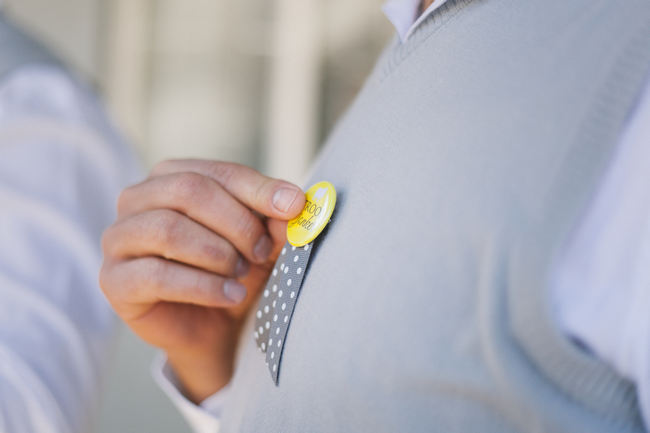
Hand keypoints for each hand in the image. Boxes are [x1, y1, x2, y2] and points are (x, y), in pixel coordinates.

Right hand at [99, 159, 304, 402]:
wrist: (215, 327)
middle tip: (262, 252)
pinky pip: (156, 274)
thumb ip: (275, 218)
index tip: (294, 207)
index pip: (218, 172)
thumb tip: (293, 203)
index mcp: (171, 176)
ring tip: (242, 273)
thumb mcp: (262, 240)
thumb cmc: (234, 271)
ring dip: (217, 253)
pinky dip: (202, 285)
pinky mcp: (114, 280)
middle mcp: (136, 199)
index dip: (258, 190)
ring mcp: (118, 238)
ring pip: (168, 229)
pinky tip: (230, 294)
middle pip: (188, 191)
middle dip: (236, 223)